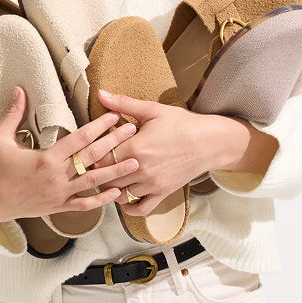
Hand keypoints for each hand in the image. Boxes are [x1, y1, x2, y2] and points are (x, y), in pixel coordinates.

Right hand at [0, 92, 139, 226]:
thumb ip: (13, 114)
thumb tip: (19, 89)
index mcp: (47, 159)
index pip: (79, 139)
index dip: (98, 127)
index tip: (113, 116)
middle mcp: (58, 176)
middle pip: (93, 158)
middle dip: (114, 143)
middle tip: (133, 131)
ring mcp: (61, 194)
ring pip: (94, 182)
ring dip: (116, 172)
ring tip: (136, 163)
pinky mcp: (60, 207)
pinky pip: (85, 205)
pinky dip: (101, 200)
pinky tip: (117, 192)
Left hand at [93, 89, 255, 207]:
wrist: (210, 143)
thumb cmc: (182, 124)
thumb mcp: (153, 110)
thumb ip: (123, 104)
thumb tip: (100, 93)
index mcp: (135, 147)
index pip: (99, 158)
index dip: (91, 155)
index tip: (91, 150)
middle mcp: (141, 169)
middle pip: (105, 178)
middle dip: (97, 173)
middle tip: (94, 165)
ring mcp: (152, 184)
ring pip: (119, 194)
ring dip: (110, 188)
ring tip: (107, 178)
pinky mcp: (162, 193)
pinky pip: (140, 208)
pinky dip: (129, 207)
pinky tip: (124, 197)